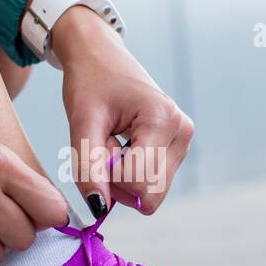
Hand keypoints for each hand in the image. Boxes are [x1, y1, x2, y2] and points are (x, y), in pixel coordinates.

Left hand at [53, 5, 193, 215]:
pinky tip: (122, 145)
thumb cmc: (90, 82)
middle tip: (105, 145)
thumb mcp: (82, 123)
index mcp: (162, 120)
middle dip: (119, 180)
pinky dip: (131, 172)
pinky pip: (153, 182)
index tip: (99, 147)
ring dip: (123, 176)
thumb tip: (99, 208)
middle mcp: (182, 132)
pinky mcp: (177, 147)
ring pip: (152, 192)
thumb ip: (89, 167)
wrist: (100, 57)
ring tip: (113, 141)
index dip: (110, 178)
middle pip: (150, 193)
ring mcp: (183, 140)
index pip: (141, 183)